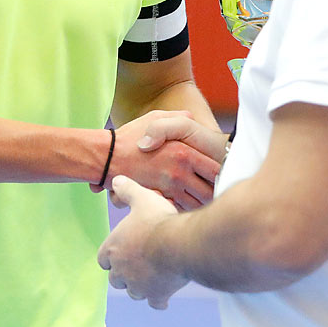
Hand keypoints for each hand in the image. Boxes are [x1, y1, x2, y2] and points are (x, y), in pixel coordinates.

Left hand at [97, 175, 188, 308]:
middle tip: (137, 266)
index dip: (111, 256)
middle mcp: (121, 270)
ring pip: (133, 292)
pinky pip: (154, 303)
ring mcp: (138, 285)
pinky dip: (158, 299)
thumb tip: (116, 179)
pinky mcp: (156, 295)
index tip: (121, 252)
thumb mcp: (142, 198)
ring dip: (139, 287)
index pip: (102, 259)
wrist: (180, 244)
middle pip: (115, 280)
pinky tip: (165, 295)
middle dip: (124, 274)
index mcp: (113, 248)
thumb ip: (128, 190)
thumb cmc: (158, 220)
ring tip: (151, 278)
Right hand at [105, 111, 223, 210]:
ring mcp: (169, 189)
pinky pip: (180, 210)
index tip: (222, 174)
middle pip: (210, 191)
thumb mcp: (154, 118)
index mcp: (184, 153)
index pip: (215, 170)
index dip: (222, 174)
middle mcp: (180, 173)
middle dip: (215, 193)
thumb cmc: (129, 136)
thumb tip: (191, 117)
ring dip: (202, 203)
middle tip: (218, 191)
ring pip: (196, 204)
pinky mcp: (159, 200)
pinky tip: (185, 204)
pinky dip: (185, 209)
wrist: (105, 158)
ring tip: (205, 200)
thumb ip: (178, 118)